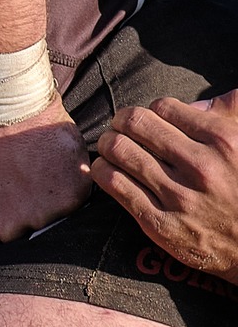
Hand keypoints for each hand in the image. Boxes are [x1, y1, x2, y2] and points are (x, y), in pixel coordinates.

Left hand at [0, 98, 90, 250]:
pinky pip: (72, 202)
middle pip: (19, 234)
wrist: (6, 108)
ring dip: (43, 201)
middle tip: (15, 182)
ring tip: (32, 173)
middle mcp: (9, 230)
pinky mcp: (71, 198)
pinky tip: (50, 168)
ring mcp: (42, 216)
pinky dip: (65, 187)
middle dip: (18, 212)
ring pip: (48, 220)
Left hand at [92, 91, 237, 279]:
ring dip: (107, 144)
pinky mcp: (158, 223)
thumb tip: (193, 104)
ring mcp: (178, 196)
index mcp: (225, 141)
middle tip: (120, 128)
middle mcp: (201, 166)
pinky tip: (107, 170)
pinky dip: (102, 170)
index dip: (151, 112)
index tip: (150, 122)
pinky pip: (112, 184)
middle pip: (135, 123)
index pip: (163, 107)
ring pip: (118, 150)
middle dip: (122, 121)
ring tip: (111, 148)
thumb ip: (230, 114)